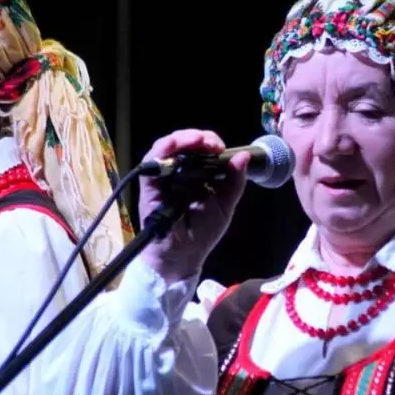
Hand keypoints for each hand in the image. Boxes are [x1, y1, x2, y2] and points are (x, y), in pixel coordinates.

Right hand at [138, 129, 249, 282]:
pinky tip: (173, 144)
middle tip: (212, 143)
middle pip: (184, 145)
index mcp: (198, 175)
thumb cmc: (203, 233)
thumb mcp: (225, 205)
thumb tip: (244, 156)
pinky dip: (162, 149)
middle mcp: (179, 173)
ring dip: (182, 139)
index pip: (202, 151)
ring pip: (167, 147)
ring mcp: (163, 178)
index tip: (222, 148)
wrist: (184, 256)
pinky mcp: (149, 185)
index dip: (211, 143)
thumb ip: (235, 181)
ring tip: (197, 139)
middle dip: (199, 138)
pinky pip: (151, 162)